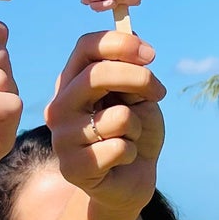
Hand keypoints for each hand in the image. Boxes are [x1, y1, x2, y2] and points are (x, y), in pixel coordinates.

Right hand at [46, 31, 165, 213]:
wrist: (131, 178)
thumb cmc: (135, 132)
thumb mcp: (139, 96)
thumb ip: (131, 73)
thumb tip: (132, 41)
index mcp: (71, 83)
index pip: (86, 47)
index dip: (121, 44)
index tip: (150, 54)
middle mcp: (59, 107)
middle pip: (97, 74)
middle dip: (139, 79)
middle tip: (158, 93)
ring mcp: (62, 138)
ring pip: (118, 117)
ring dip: (137, 127)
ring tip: (129, 138)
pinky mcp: (73, 168)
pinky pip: (120, 148)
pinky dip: (132, 153)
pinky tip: (122, 160)